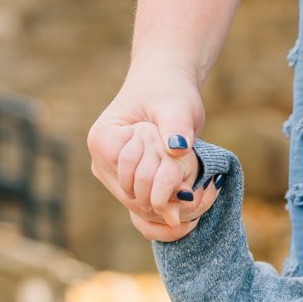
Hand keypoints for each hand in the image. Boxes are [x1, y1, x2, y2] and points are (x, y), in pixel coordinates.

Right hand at [87, 50, 209, 238]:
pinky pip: (144, 210)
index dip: (158, 178)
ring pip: (140, 208)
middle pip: (133, 197)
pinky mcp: (128, 185)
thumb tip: (178, 148)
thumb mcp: (176, 106)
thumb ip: (176, 125)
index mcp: (103, 139)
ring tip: (199, 193)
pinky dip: (167, 211)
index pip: (128, 174)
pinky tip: (190, 206)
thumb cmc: (169, 92)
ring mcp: (112, 176)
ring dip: (170, 205)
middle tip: (201, 191)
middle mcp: (101, 161)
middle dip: (167, 197)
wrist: (167, 91)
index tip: (185, 167)